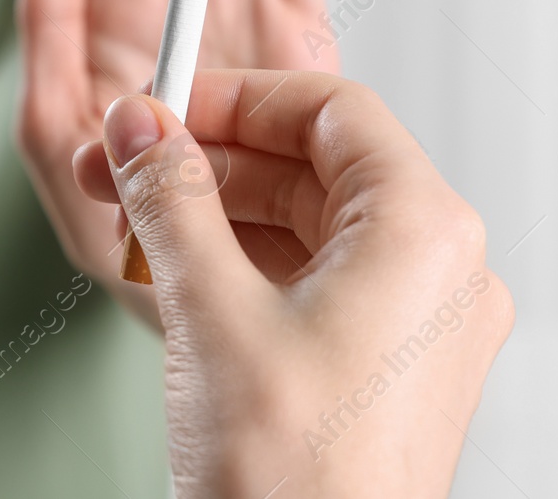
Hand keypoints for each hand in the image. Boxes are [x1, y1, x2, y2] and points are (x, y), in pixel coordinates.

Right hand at [74, 70, 513, 497]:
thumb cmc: (294, 483)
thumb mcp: (209, 312)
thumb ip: (172, 198)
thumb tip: (140, 127)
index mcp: (424, 234)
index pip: (330, 110)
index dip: (235, 98)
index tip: (160, 107)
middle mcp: (437, 270)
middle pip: (313, 166)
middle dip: (206, 160)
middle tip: (119, 162)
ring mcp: (415, 323)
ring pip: (305, 224)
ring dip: (213, 212)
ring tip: (129, 221)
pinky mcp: (384, 368)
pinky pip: (309, 281)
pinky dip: (238, 265)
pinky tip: (170, 271)